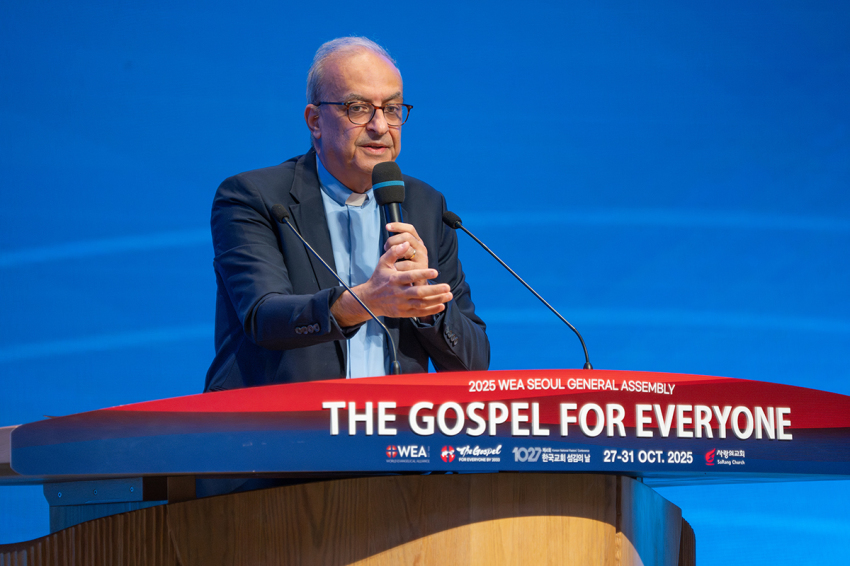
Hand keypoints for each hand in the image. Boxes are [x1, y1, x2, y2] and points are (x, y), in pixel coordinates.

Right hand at [331, 241, 452, 326]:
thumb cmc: (378, 279)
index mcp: (394, 279)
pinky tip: (442, 306)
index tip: (435, 271)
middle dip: (434, 290)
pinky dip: (431, 310)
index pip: (410, 276)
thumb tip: (406, 243)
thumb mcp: (383, 263)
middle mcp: (398, 293)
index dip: (422, 274)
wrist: (369, 300)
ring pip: (421, 304)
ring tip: (449, 295)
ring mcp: (401, 304)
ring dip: (436, 300)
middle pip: (418, 293)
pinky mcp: (403, 313)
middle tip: (448, 287)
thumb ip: (393, 252)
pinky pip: (419, 313)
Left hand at [384, 222, 428, 284]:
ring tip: (390, 261)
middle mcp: (422, 249)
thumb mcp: (402, 254)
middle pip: (406, 237)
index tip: (387, 227)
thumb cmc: (406, 270)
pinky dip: (396, 267)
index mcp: (418, 243)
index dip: (398, 226)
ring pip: (405, 250)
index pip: (410, 229)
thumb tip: (388, 227)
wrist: (416, 286)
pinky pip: (405, 264)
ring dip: (394, 255)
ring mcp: (423, 259)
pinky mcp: (421, 269)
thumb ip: (398, 243)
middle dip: (393, 241)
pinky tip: (394, 270)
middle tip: (386, 248)